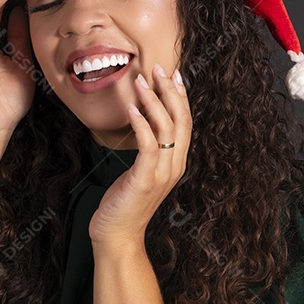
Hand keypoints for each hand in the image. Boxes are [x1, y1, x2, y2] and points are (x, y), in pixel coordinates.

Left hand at [89, 63, 192, 247]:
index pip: (185, 122)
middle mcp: (175, 166)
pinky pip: (148, 145)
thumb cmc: (124, 203)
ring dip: (153, 100)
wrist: (118, 235)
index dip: (182, 96)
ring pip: (166, 128)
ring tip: (141, 80)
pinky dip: (141, 124)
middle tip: (158, 68)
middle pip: (181, 120)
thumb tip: (143, 121)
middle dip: (170, 91)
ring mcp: (162, 173)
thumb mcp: (140, 171)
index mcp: (176, 162)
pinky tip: (131, 108)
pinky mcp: (145, 179)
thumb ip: (148, 150)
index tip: (174, 74)